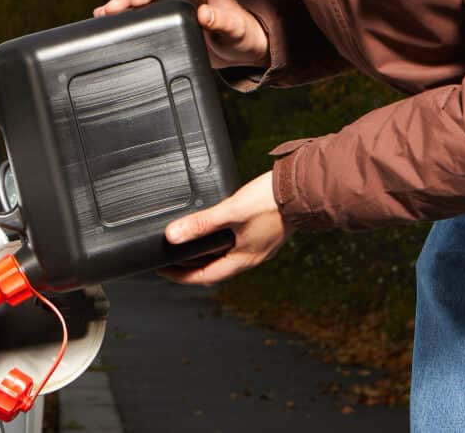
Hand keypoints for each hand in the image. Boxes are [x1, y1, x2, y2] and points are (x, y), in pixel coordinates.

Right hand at [94, 0, 268, 70]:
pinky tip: (108, 19)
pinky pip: (141, 6)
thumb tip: (204, 14)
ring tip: (102, 14)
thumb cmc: (241, 34)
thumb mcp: (234, 29)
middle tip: (110, 11)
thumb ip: (221, 21)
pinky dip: (125, 12)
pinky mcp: (165, 10)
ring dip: (121, 2)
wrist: (241, 44)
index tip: (133, 3)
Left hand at [158, 172, 289, 284]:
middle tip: (170, 259)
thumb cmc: (272, 201)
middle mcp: (252, 257)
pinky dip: (219, 242)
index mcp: (243, 259)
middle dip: (190, 266)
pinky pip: (235, 244)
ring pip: (225, 256)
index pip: (204, 277)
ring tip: (186, 245)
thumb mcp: (231, 211)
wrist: (302, 187)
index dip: (180, 276)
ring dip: (205, 254)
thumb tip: (172, 236)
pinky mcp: (264, 232)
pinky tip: (214, 230)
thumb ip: (201, 223)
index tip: (162, 270)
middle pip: (214, 269)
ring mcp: (259, 245)